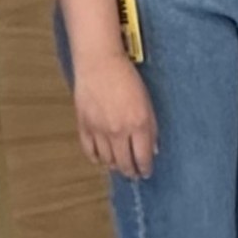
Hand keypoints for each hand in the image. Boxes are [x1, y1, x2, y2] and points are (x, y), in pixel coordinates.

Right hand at [72, 56, 156, 180]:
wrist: (100, 63)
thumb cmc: (126, 77)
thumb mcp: (147, 102)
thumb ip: (152, 127)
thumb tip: (153, 149)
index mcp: (138, 124)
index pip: (142, 157)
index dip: (145, 168)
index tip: (146, 172)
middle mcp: (118, 131)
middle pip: (124, 163)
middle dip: (130, 172)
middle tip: (133, 174)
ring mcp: (99, 130)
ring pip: (107, 160)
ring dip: (114, 166)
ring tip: (119, 166)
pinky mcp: (84, 126)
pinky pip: (89, 151)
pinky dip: (96, 158)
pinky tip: (101, 159)